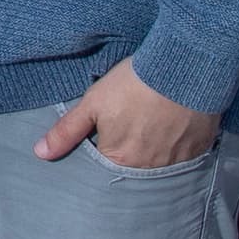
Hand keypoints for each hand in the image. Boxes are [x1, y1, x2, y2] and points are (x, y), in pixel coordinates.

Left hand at [36, 61, 221, 170]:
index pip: (103, 171)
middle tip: (130, 132)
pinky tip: (172, 130)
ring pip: (158, 166)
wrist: (184, 67)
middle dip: (127, 157)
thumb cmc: (134, 84)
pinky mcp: (198, 150)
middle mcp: (148, 170)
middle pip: (131, 171)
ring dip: (152, 153)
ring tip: (150, 129)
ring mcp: (176, 162)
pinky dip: (176, 148)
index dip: (101, 156)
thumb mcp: (93, 102)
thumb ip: (67, 131)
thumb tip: (40, 153)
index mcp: (120, 161)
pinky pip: (183, 158)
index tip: (103, 142)